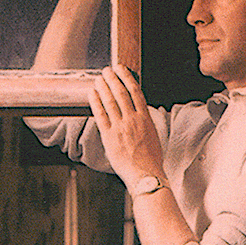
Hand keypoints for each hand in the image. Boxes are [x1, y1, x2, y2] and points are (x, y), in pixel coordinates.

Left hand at [88, 65, 163, 187]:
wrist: (145, 174)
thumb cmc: (150, 159)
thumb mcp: (153, 135)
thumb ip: (144, 122)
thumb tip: (138, 113)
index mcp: (145, 118)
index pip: (135, 91)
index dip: (127, 77)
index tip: (121, 70)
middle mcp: (132, 119)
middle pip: (121, 92)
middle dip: (112, 78)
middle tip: (107, 71)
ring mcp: (120, 127)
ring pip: (110, 100)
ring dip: (103, 87)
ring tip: (98, 79)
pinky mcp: (109, 136)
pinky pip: (100, 114)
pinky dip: (95, 102)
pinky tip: (92, 94)